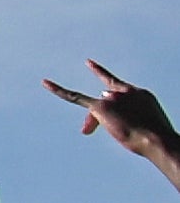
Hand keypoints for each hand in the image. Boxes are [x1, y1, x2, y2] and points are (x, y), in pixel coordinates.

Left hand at [46, 62, 179, 186]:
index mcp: (139, 93)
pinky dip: (58, 90)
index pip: (116, 88)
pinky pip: (74, 97)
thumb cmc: (154, 138)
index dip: (104, 82)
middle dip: (104, 116)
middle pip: (105, 101)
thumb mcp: (143, 124)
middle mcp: (123, 91)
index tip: (88, 63)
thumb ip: (124, 115)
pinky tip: (45, 83)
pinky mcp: (100, 107)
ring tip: (111, 131)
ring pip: (96, 107)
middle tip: (106, 131)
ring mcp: (112, 97)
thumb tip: (97, 114)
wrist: (157, 139)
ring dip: (98, 122)